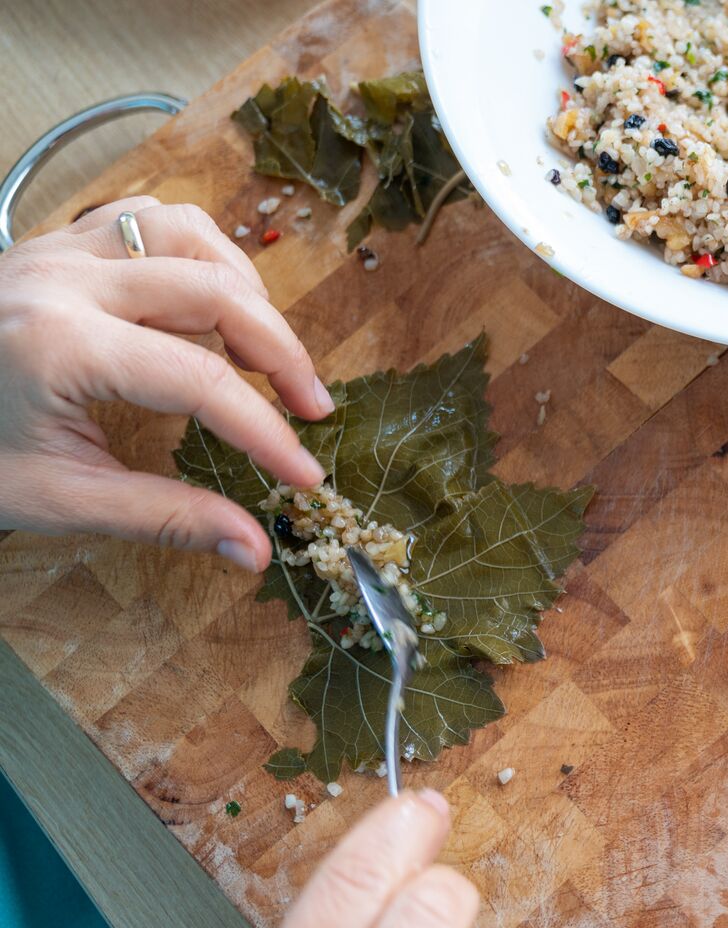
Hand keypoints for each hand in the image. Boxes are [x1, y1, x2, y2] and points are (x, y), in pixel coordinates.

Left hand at [0, 196, 331, 570]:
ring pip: (191, 236)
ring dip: (245, 291)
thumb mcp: (57, 498)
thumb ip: (164, 517)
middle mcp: (64, 280)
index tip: (304, 474)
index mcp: (59, 346)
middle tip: (311, 408)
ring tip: (263, 351)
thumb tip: (253, 549)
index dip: (266, 431)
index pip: (200, 381)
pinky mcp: (59, 242)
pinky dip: (199, 254)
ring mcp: (59, 250)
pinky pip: (151, 219)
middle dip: (281, 353)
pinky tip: (211, 302)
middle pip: (216, 292)